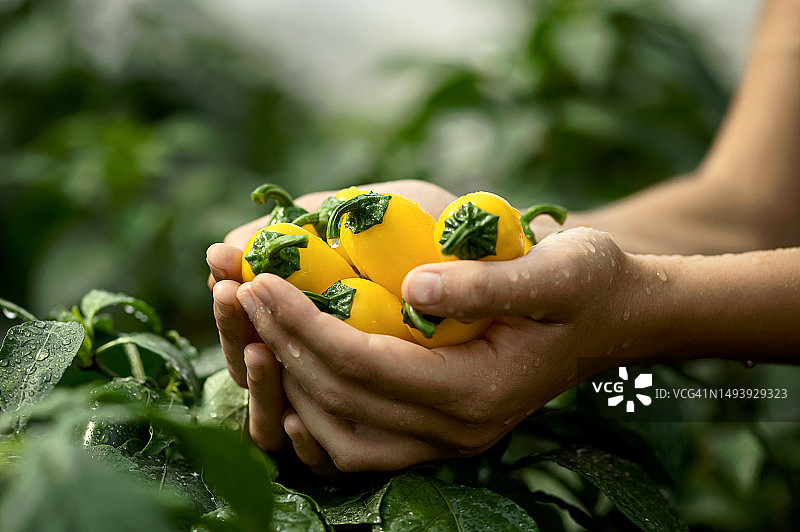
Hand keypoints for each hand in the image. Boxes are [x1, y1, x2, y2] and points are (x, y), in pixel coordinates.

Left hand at [235, 227, 665, 471]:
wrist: (615, 318)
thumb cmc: (589, 284)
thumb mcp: (556, 270)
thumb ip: (488, 283)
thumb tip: (415, 287)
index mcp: (479, 390)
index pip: (366, 364)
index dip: (305, 323)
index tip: (261, 279)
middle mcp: (458, 429)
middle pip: (343, 398)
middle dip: (282, 344)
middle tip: (241, 292)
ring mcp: (447, 439)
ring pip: (340, 436)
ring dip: (288, 382)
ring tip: (255, 327)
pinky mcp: (439, 431)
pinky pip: (359, 446)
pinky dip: (314, 417)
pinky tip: (288, 378)